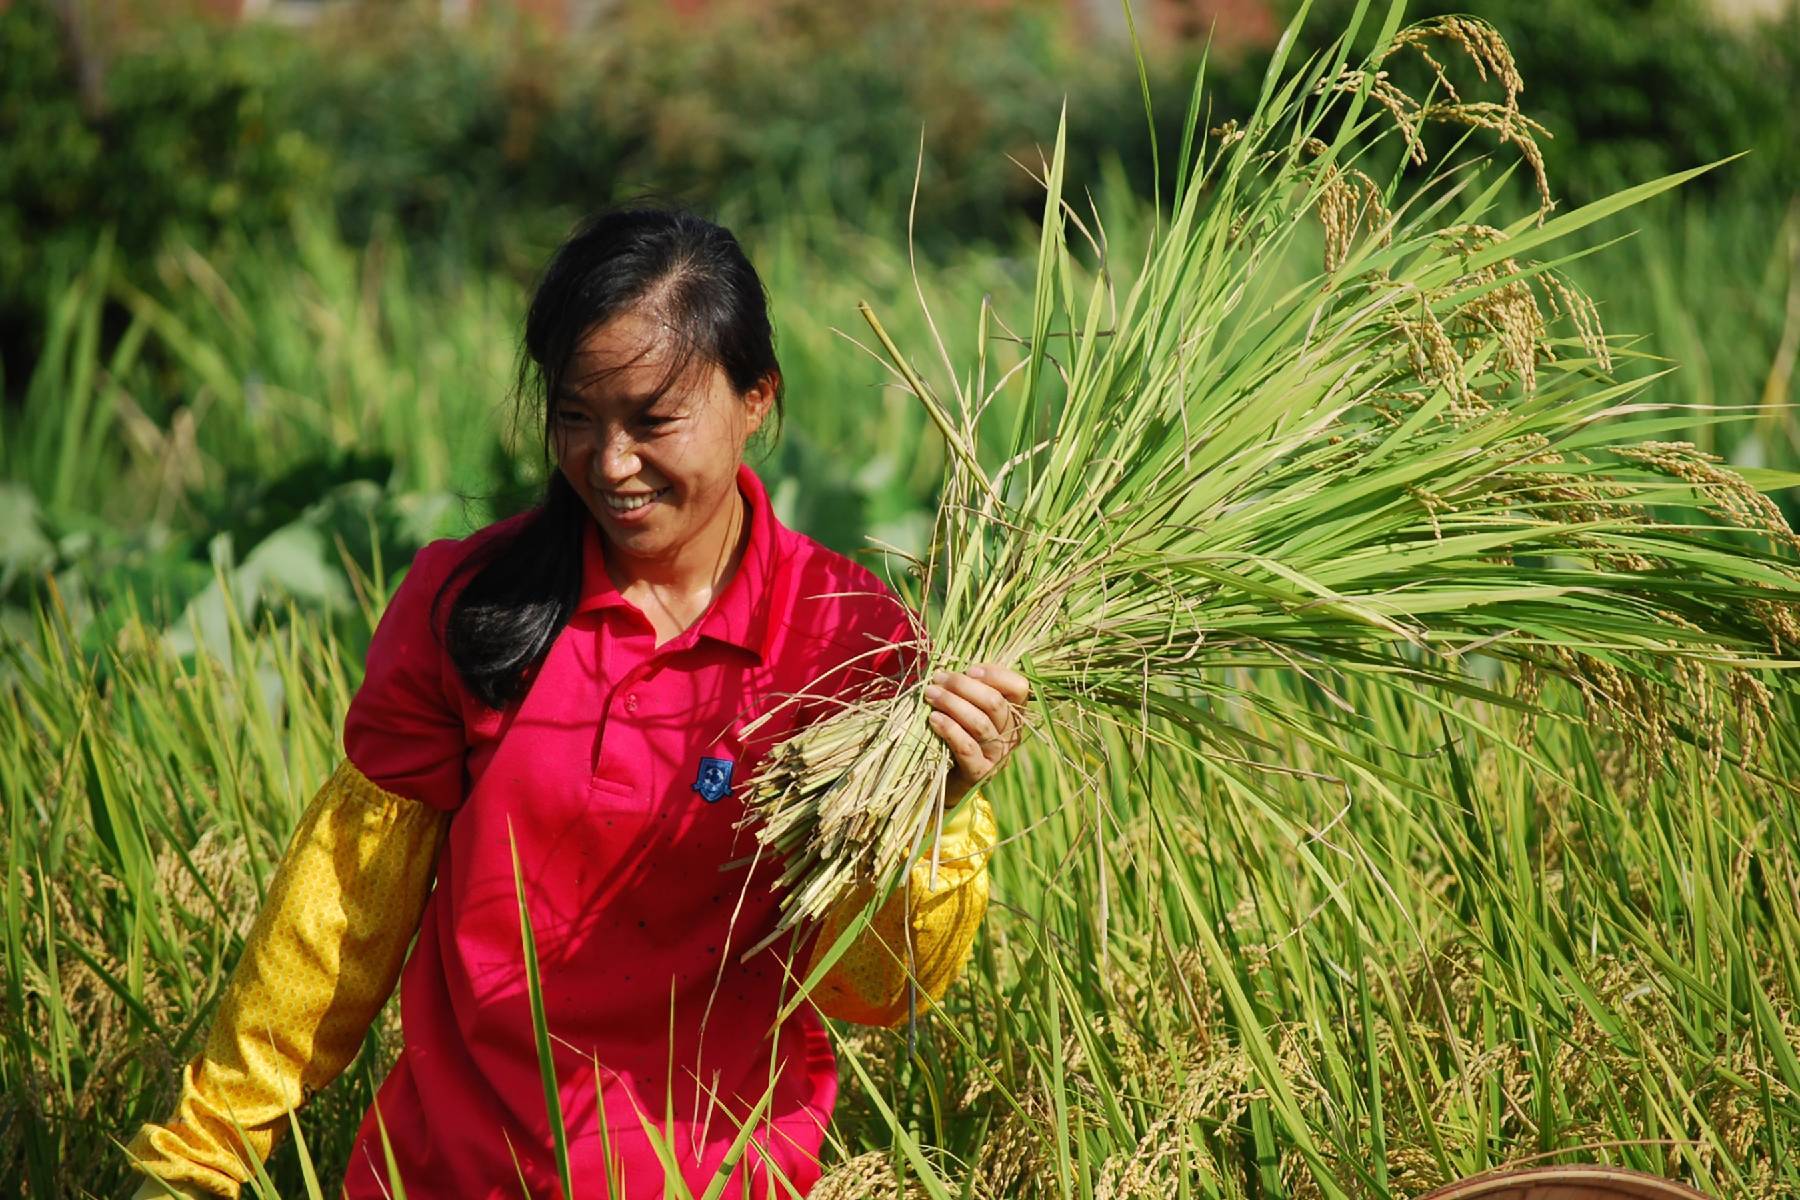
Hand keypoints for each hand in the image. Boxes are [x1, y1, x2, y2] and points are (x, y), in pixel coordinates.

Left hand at [923, 663, 1029, 807]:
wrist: (952, 780)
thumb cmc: (960, 735)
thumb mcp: (969, 710)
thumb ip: (969, 690)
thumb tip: (950, 669)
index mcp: (1014, 714)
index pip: (1019, 688)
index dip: (996, 675)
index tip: (969, 669)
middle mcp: (1011, 734)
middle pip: (994, 703)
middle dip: (963, 686)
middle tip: (938, 678)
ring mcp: (998, 755)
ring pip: (980, 723)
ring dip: (952, 703)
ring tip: (931, 694)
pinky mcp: (981, 772)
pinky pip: (967, 747)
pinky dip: (949, 730)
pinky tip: (933, 719)